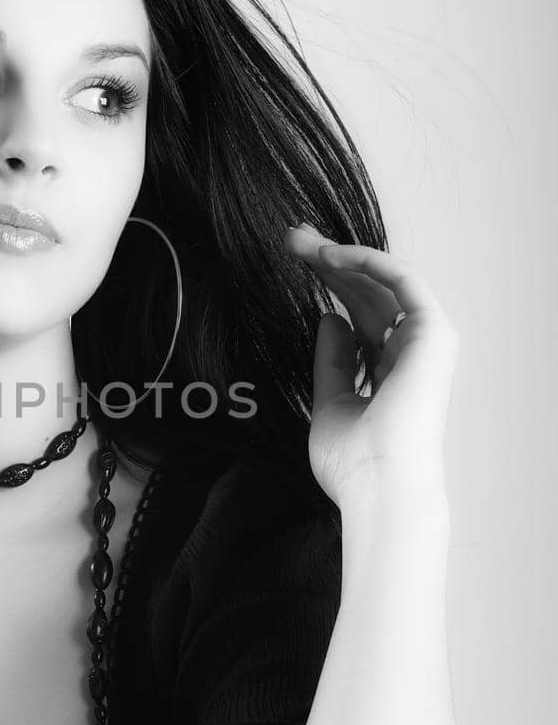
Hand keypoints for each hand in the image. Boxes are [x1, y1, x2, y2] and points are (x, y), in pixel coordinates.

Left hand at [283, 223, 459, 507]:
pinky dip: (367, 261)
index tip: (295, 263)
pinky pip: (400, 280)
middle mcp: (411, 352)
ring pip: (380, 283)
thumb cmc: (354, 462)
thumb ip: (333, 360)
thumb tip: (331, 317)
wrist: (377, 486)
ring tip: (298, 240)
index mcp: (391, 371)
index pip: (360, 315)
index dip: (330, 285)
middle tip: (292, 238)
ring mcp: (425, 341)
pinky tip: (329, 254)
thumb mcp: (330, 402)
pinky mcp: (433, 332)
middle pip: (367, 294)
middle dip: (330, 263)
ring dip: (340, 256)